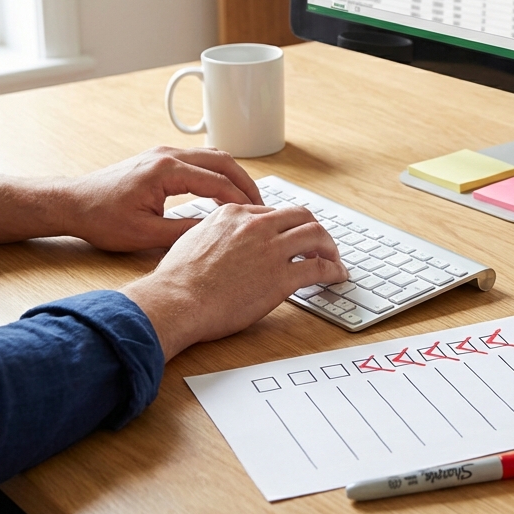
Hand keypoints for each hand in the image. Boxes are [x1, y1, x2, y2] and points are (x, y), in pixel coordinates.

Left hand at [0, 146, 262, 250]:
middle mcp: (167, 155)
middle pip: (222, 161)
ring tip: (248, 199)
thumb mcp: (145, 235)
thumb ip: (184, 232)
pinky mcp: (159, 159)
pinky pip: (198, 159)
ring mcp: (163, 154)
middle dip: (245, 183)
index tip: (257, 216)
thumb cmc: (101, 218)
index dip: (240, 201)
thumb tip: (216, 234)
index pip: (216, 182)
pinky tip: (223, 191)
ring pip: (212, 156)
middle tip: (262, 206)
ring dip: (233, 176)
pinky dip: (217, 173)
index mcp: (166, 171)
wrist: (72, 203)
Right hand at [120, 204, 347, 359]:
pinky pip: (318, 268)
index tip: (291, 237)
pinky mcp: (281, 277)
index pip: (272, 212)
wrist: (176, 301)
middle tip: (320, 244)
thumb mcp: (192, 238)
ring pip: (316, 235)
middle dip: (314, 229)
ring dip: (329, 247)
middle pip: (300, 216)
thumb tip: (220, 239)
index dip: (286, 226)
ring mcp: (271, 250)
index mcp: (233, 214)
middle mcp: (255, 226)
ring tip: (334, 259)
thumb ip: (215, 233)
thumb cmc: (177, 279)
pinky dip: (333, 270)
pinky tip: (337, 276)